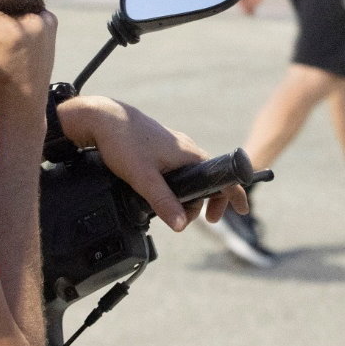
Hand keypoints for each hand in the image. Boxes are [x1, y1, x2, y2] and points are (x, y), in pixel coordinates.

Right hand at [0, 0, 54, 116]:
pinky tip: (12, 37)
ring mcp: (46, 21)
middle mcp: (34, 21)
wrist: (21, 107)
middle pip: (0, 3)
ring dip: (4, 13)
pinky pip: (27, 11)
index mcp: (12, 29)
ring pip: (13, 6)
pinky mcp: (51, 23)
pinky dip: (18, 18)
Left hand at [57, 95, 249, 230]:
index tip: (242, 210)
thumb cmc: (124, 142)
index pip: (223, 176)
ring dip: (184, 195)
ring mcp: (174, 148)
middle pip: (205, 181)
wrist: (103, 119)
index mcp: (190, 154)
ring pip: (189, 176)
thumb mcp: (143, 178)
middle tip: (185, 220)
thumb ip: (164, 202)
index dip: (233, 195)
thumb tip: (182, 226)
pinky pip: (177, 170)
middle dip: (200, 203)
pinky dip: (174, 184)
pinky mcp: (161, 148)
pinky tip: (156, 191)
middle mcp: (187, 149)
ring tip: (165, 208)